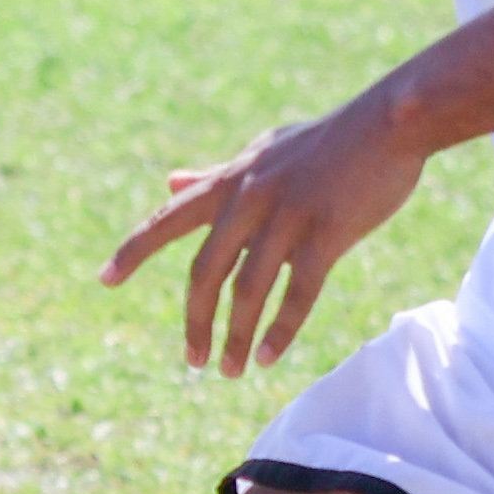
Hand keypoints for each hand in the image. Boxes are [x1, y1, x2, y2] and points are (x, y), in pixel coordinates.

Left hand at [106, 87, 427, 374]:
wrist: (390, 123)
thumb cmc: (327, 141)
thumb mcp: (262, 151)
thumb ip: (215, 175)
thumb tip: (171, 182)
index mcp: (232, 178)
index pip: (169, 218)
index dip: (134, 250)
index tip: (104, 280)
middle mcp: (249, 197)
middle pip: (205, 271)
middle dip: (195, 321)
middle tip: (193, 361)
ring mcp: (287, 214)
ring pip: (247, 289)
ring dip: (235, 336)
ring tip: (230, 370)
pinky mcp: (327, 232)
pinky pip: (296, 292)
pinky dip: (279, 329)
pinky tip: (267, 357)